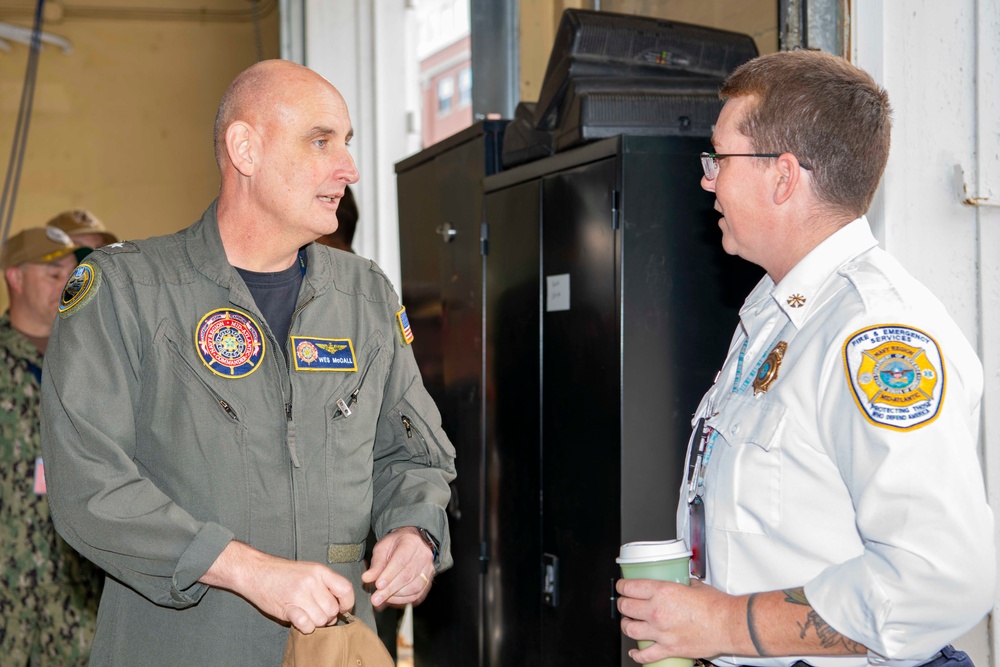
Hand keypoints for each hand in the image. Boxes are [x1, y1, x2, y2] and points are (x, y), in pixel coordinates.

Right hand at [201, 541, 354, 633]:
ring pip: (321, 620)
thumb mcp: (309, 570)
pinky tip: (299, 619)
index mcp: (320, 571)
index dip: (347, 602)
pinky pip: (307, 625)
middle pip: (333, 609)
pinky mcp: (288, 608)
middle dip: (328, 616)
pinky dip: (306, 627)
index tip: (343, 609)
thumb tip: (341, 605)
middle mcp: (312, 582)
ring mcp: (299, 595)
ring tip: (306, 613)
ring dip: (316, 622)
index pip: (345, 589)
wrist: (256, 572)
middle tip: (316, 612)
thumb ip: (326, 584)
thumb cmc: (283, 573)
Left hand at [361, 526, 434, 609]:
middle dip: (390, 590)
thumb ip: (376, 564)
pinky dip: (404, 600)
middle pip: (407, 576)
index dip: (389, 575)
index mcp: (411, 543)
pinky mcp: (429, 580)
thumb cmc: (396, 545)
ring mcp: (428, 569)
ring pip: (414, 587)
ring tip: (382, 599)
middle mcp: (423, 556)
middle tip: (376, 599)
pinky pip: (418, 594)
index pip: (400, 561)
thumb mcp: (382, 548)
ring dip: (396, 596)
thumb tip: (367, 578)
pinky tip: (392, 600)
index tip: (378, 585)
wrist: (413, 542)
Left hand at [616, 577, 744, 662]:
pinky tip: (634, 652)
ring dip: (626, 626)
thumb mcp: (694, 585)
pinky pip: (645, 655)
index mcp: (662, 592)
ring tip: (628, 623)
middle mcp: (657, 611)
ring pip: (630, 630)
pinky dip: (637, 655)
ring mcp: (661, 632)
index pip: (630, 588)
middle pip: (626, 608)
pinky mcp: (668, 649)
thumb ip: (681, 584)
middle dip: (622, 605)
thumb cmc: (716, 606)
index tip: (621, 587)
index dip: (621, 587)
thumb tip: (679, 583)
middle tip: (624, 604)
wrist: (729, 625)